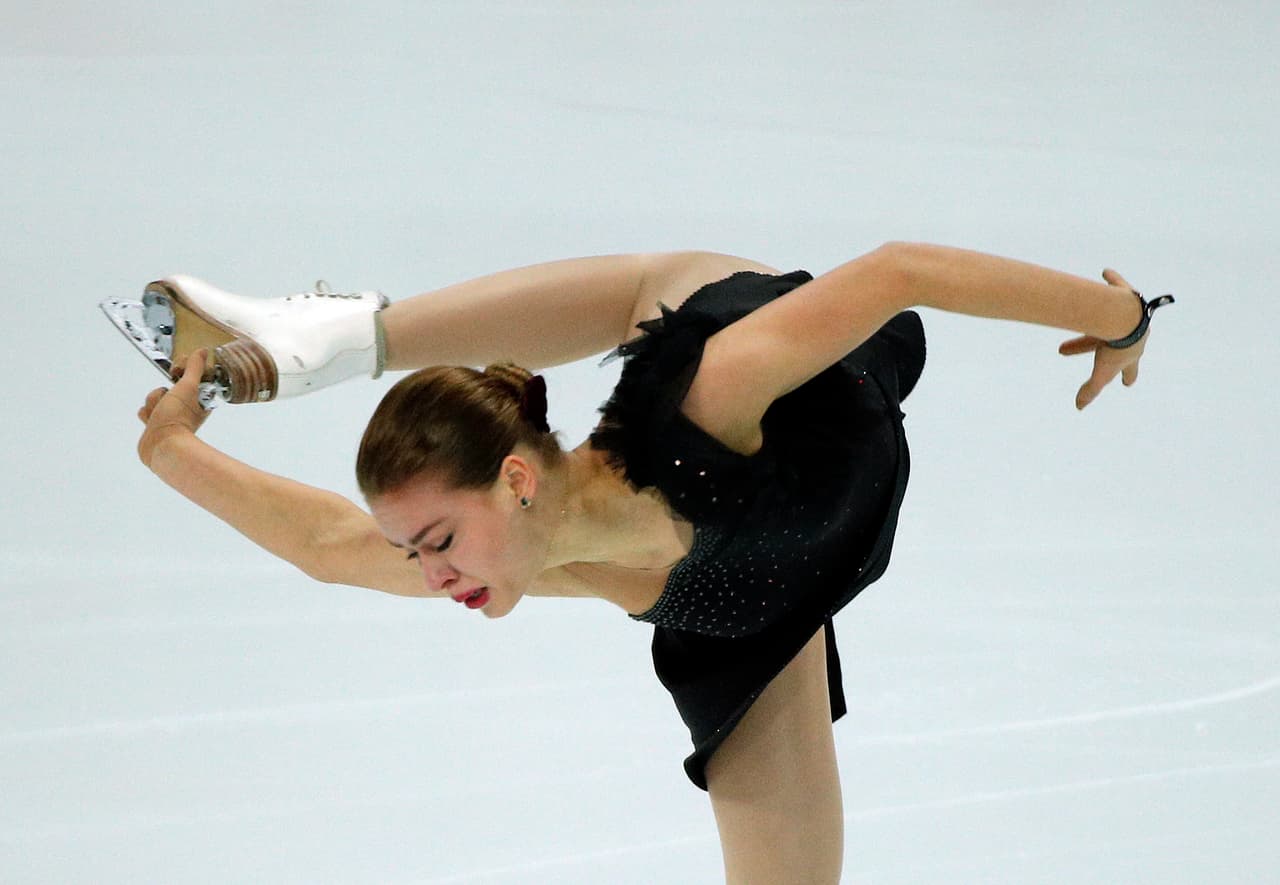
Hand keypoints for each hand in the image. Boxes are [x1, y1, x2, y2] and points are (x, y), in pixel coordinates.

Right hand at [137, 349, 212, 466]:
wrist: (162, 446)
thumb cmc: (179, 417)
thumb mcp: (188, 386)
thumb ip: (195, 368)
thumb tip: (203, 351)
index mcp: (199, 396)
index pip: (188, 372)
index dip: (180, 370)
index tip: (177, 373)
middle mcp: (186, 405)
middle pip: (167, 384)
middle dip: (162, 392)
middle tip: (168, 400)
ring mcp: (170, 414)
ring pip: (154, 396)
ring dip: (153, 404)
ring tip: (159, 415)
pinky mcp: (156, 423)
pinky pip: (145, 409)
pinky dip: (146, 414)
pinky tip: (151, 422)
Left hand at [1057, 269, 1146, 410]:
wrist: (1127, 318)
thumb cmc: (1116, 346)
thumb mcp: (1102, 372)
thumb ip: (1090, 390)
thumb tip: (1079, 407)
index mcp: (1129, 354)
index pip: (1127, 370)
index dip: (1127, 377)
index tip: (1127, 384)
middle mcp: (1133, 334)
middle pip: (1108, 343)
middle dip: (1090, 347)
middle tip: (1067, 350)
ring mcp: (1131, 316)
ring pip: (1117, 315)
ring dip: (1105, 315)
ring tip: (1093, 311)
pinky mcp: (1127, 296)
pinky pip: (1120, 286)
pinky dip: (1113, 280)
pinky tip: (1105, 272)